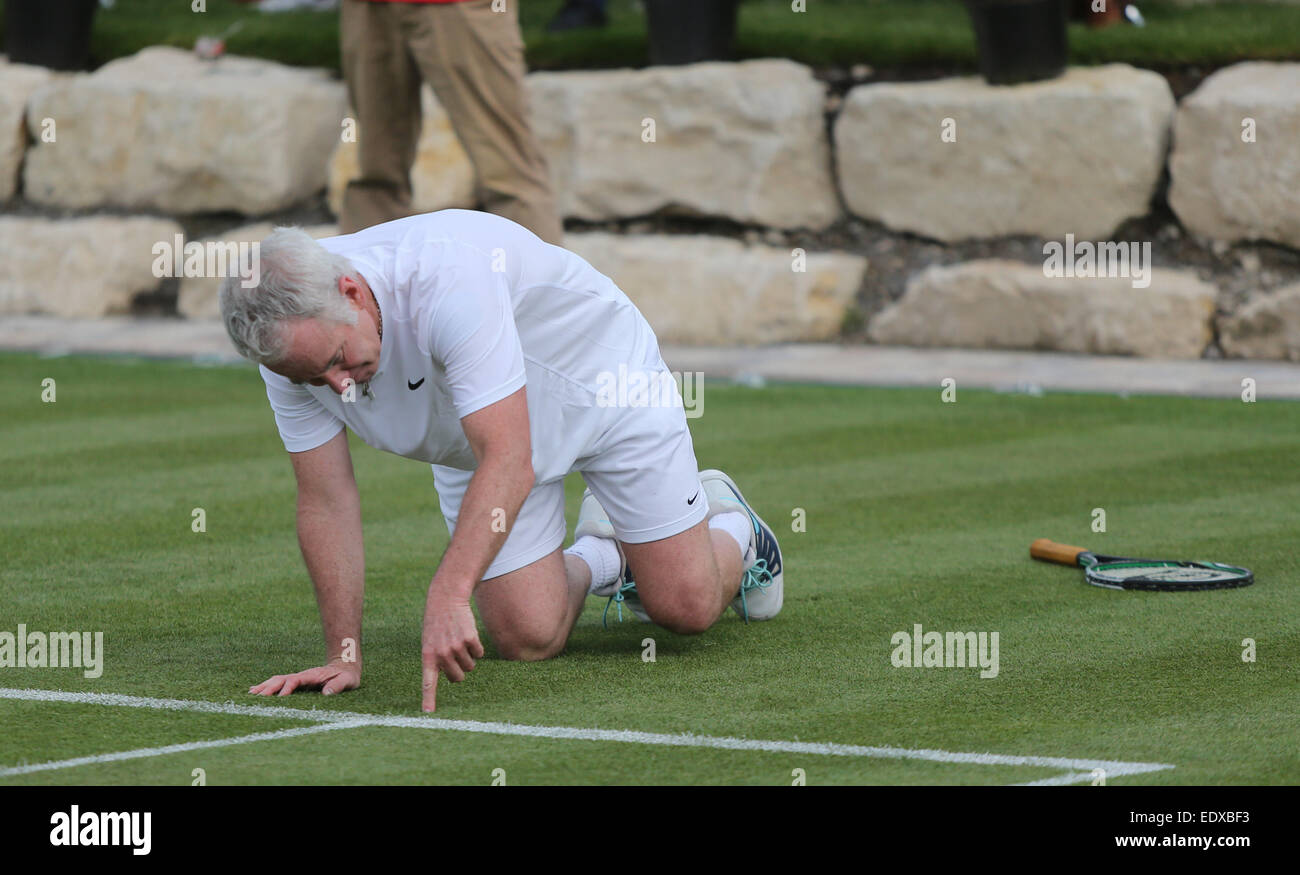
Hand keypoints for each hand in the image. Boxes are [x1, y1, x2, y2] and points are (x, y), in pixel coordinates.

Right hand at [249, 661, 360, 697]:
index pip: (296, 681)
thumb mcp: (347, 681)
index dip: (287, 688)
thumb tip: (327, 693)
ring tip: (250, 694)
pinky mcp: (297, 683)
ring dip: (264, 687)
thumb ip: (338, 686)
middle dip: (269, 688)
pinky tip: (254, 692)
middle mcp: (302, 676)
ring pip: (277, 681)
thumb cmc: (347, 676)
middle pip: (282, 679)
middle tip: (257, 698)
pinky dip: (266, 687)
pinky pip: (279, 684)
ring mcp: (298, 678)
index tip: (279, 698)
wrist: (345, 666)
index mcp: (312, 675)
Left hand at [421, 592, 483, 712]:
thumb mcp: (430, 642)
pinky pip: (478, 653)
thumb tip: (455, 678)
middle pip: (457, 678)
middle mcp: (442, 654)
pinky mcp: (470, 639)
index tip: (428, 713)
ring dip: (468, 657)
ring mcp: (456, 647)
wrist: (446, 599)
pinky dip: (476, 647)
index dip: (429, 699)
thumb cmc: (437, 624)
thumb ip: (437, 661)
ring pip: (470, 666)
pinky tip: (467, 633)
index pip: (428, 682)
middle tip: (455, 656)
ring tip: (459, 641)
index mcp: (428, 656)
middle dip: (459, 670)